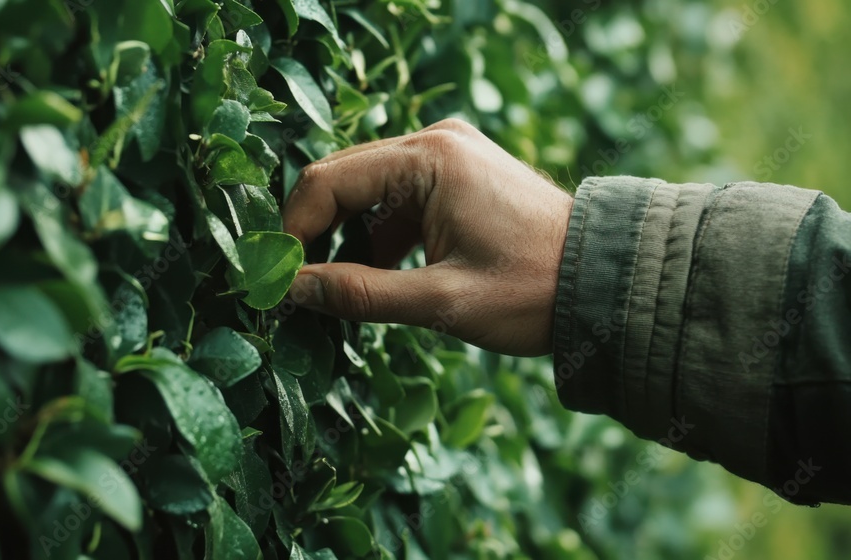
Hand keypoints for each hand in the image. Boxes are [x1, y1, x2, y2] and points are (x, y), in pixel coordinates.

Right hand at [283, 119, 573, 355]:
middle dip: (317, 234)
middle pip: (343, 179)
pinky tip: (383, 277)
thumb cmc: (533, 290)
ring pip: (368, 191)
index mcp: (430, 158)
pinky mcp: (458, 174)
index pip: (328, 181)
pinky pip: (397, 199)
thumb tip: (294, 291)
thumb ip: (361, 294)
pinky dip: (381, 236)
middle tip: (300, 288)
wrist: (607, 280)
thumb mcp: (441, 301)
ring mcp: (449, 154)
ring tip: (343, 291)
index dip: (294, 231)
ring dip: (349, 238)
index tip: (280, 280)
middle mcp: (435, 141)